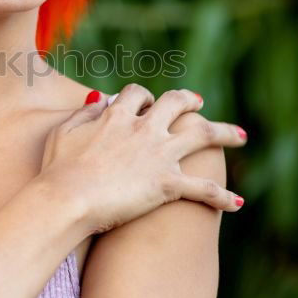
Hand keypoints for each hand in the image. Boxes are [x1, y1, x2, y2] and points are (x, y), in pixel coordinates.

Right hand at [39, 84, 245, 233]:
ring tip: (240, 135)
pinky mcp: (168, 183)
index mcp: (117, 116)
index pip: (137, 94)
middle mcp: (144, 128)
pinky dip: (223, 196)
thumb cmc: (57, 170)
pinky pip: (204, 188)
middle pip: (177, 103)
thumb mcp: (62, 132)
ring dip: (225, 132)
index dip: (144, 97)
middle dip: (190, 102)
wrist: (66, 199)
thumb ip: (83, 115)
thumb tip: (96, 101)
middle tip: (199, 104)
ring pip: (203, 134)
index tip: (147, 103)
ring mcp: (159, 154)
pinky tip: (237, 202)